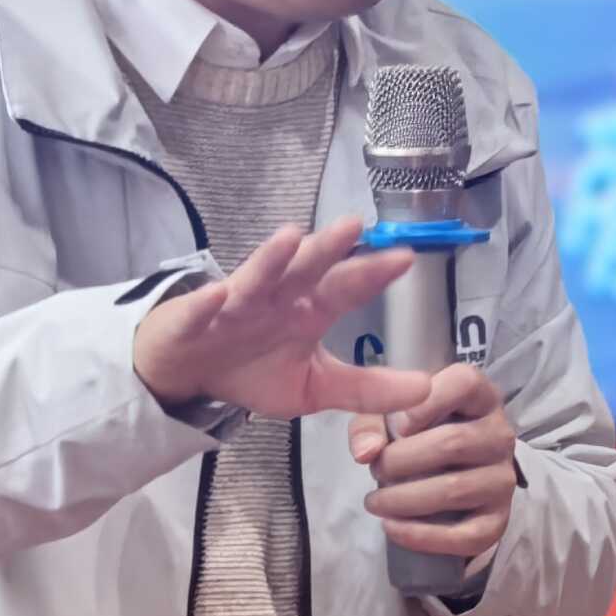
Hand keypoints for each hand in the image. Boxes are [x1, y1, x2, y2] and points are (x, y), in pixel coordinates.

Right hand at [134, 219, 426, 423]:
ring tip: (291, 239)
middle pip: (305, 269)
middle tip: (354, 225)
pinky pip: (202, 311)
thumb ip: (367, 389)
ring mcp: (235, 305)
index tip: (404, 258)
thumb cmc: (254, 369)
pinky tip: (219, 294)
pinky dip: (208, 303)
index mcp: (308, 310)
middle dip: (327, 248)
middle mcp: (276, 298)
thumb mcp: (316, 388)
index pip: (346, 288)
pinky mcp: (195, 321)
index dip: (372, 272)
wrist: (189, 373)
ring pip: (256, 277)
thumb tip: (427, 389)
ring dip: (272, 259)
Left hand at [351, 360, 517, 570]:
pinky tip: (393, 528)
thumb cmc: (418, 434)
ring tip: (375, 501)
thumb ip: (370, 423)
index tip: (398, 425)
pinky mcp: (498, 519)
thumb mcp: (390, 416)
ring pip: (455, 490)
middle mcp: (500, 434)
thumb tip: (366, 451)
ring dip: (404, 500)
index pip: (464, 383)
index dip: (426, 402)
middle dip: (401, 461)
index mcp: (479, 396)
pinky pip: (468, 536)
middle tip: (375, 470)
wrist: (449, 475)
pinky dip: (424, 537)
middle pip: (452, 443)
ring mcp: (503, 478)